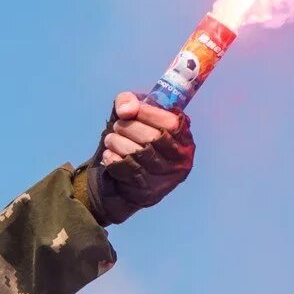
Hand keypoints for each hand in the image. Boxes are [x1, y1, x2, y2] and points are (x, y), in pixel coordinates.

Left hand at [89, 91, 193, 222]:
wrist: (129, 180)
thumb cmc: (136, 139)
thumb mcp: (136, 115)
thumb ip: (129, 101)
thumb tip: (126, 109)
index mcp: (184, 139)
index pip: (171, 123)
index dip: (148, 113)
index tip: (132, 110)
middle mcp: (179, 159)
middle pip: (152, 138)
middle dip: (129, 127)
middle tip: (117, 126)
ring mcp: (164, 177)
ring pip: (138, 154)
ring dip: (117, 142)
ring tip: (110, 139)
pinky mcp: (147, 191)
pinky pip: (126, 171)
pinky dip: (113, 159)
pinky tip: (109, 154)